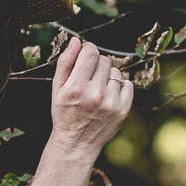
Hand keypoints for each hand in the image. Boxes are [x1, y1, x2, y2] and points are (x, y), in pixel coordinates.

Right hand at [48, 36, 133, 160]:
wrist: (76, 143)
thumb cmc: (64, 113)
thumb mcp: (57, 88)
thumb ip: (65, 62)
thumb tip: (76, 41)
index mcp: (76, 88)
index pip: (90, 53)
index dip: (88, 49)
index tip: (85, 55)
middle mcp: (95, 95)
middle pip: (104, 60)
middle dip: (96, 64)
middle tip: (88, 78)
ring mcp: (111, 103)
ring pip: (116, 72)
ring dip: (107, 76)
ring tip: (97, 90)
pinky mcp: (123, 110)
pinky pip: (127, 84)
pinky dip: (119, 86)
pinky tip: (108, 95)